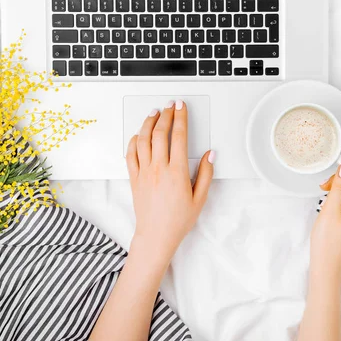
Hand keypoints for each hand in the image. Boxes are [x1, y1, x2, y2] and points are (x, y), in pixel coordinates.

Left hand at [126, 100, 213, 266]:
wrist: (156, 235)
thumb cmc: (177, 220)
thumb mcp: (200, 198)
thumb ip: (206, 173)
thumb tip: (210, 154)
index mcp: (176, 172)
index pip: (178, 136)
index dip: (180, 117)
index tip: (181, 107)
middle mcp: (158, 169)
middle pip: (160, 133)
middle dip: (166, 114)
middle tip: (170, 105)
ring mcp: (144, 172)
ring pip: (142, 140)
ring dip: (148, 123)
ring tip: (154, 113)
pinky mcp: (134, 178)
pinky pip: (130, 154)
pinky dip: (133, 140)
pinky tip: (138, 134)